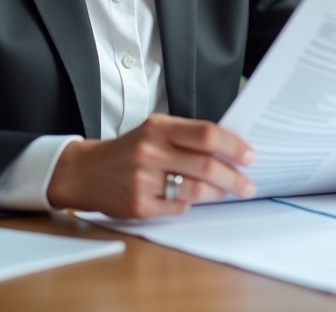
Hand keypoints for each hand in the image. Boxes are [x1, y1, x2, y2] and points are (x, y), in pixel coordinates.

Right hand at [46, 114, 256, 218]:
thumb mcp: (153, 130)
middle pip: (206, 166)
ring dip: (219, 193)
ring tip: (228, 192)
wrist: (84, 171)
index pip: (207, 135)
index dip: (234, 147)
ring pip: (196, 190)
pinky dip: (190, 204)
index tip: (250, 156)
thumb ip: (187, 136)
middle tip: (248, 183)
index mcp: (158, 127)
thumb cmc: (128, 150)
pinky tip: (192, 200)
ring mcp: (143, 180)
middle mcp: (150, 151)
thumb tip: (230, 149)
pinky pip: (178, 208)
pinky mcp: (138, 205)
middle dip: (234, 177)